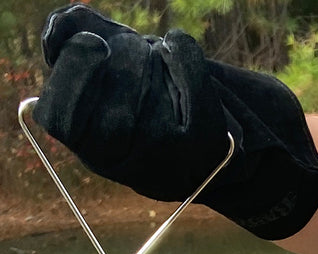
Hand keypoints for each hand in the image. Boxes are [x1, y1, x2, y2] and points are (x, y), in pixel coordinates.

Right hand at [35, 5, 317, 239]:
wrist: (262, 154)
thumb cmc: (188, 106)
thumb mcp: (134, 75)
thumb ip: (91, 47)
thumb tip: (60, 28)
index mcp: (98, 146)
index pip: (55, 117)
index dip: (68, 73)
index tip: (92, 42)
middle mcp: (127, 163)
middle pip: (95, 106)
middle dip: (116, 58)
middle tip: (138, 48)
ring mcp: (166, 161)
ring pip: (139, 93)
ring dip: (150, 57)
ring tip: (161, 56)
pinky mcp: (205, 149)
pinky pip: (188, 86)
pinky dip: (184, 55)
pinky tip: (184, 50)